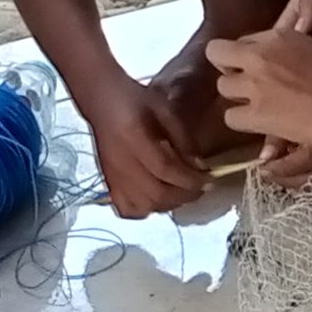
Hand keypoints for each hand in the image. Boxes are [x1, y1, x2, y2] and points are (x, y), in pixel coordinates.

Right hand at [81, 64, 209, 217]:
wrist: (101, 101)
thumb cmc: (135, 101)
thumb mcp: (165, 111)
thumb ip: (184, 140)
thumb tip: (200, 168)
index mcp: (134, 139)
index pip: (165, 170)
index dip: (190, 180)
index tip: (209, 179)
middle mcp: (121, 163)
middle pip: (156, 194)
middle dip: (184, 196)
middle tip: (200, 188)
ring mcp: (112, 177)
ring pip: (144, 206)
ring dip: (168, 204)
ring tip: (181, 192)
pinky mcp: (109, 183)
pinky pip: (127, 209)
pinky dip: (145, 210)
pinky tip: (157, 199)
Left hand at [205, 28, 311, 156]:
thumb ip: (288, 50)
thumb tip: (274, 59)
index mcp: (278, 35)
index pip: (245, 40)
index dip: (250, 55)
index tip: (263, 67)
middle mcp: (260, 55)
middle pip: (217, 53)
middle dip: (226, 66)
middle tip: (242, 80)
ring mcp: (254, 85)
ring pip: (222, 86)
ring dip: (235, 94)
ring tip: (254, 104)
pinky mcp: (254, 114)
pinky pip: (230, 117)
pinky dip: (241, 121)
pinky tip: (256, 122)